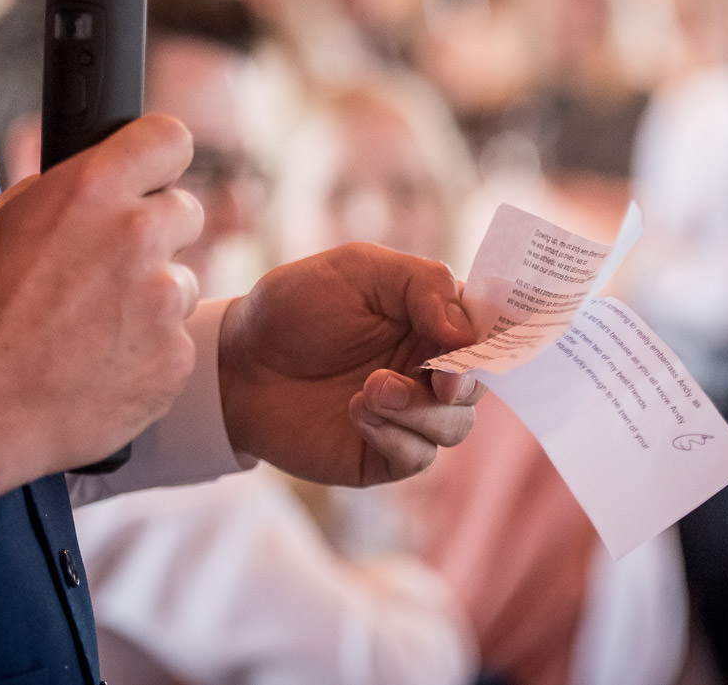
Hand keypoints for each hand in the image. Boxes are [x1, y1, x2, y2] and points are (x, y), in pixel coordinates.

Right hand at [0, 115, 204, 494]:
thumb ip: (51, 195)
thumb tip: (78, 184)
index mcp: (92, 189)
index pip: (168, 138)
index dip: (159, 159)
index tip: (151, 176)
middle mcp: (139, 234)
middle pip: (185, 212)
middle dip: (156, 234)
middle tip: (110, 269)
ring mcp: (164, 298)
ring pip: (183, 281)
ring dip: (153, 298)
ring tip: (95, 329)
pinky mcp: (176, 356)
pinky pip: (177, 341)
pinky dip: (150, 353)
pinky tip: (103, 367)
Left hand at [215, 243, 482, 486]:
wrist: (233, 362)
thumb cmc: (294, 306)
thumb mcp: (358, 270)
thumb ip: (422, 285)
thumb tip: (468, 331)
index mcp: (431, 319)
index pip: (487, 331)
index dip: (495, 339)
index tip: (476, 342)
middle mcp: (426, 368)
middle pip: (478, 384)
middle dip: (463, 381)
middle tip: (436, 376)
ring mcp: (406, 414)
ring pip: (454, 426)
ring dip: (422, 410)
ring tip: (372, 389)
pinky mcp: (380, 454)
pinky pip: (416, 458)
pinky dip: (395, 437)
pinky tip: (358, 412)